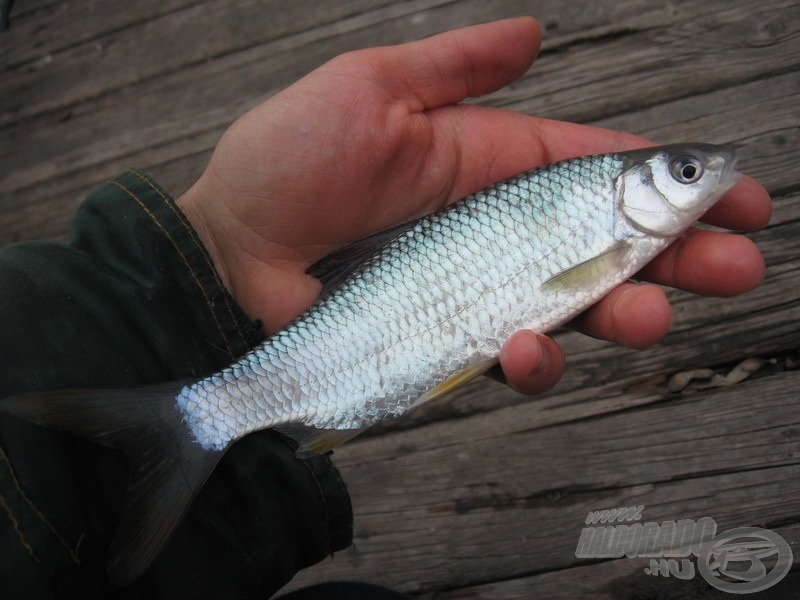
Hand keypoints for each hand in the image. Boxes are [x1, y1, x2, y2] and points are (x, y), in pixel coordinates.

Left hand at [177, 18, 770, 395]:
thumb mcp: (371, 88)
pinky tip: (529, 348)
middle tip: (737, 268)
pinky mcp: (441, 341)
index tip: (738, 193)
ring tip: (650, 319)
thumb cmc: (286, 161)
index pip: (594, 169)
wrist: (225, 251)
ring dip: (620, 314)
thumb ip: (456, 68)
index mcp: (486, 163)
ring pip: (568, 307)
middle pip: (601, 245)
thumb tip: (534, 33)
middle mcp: (490, 230)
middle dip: (674, 257)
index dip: (665, 181)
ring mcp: (469, 290)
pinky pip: (503, 355)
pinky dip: (529, 356)